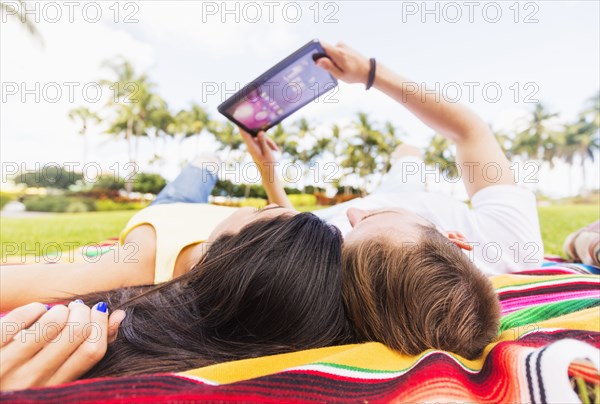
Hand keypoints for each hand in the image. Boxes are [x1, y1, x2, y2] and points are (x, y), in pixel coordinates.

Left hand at [0, 301, 124, 390]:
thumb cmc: (24, 383)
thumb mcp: (54, 378)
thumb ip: (87, 350)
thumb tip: (118, 316)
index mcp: (55, 387)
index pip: (93, 350)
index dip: (102, 324)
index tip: (98, 311)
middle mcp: (33, 379)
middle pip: (77, 332)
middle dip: (82, 311)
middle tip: (77, 308)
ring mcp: (10, 365)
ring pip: (52, 322)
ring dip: (59, 310)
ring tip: (55, 313)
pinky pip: (20, 318)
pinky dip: (33, 308)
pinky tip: (35, 312)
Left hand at [240, 129, 278, 170]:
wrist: (268, 174)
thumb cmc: (268, 164)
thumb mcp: (268, 152)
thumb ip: (263, 141)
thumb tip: (260, 132)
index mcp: (252, 147)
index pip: (244, 134)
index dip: (241, 125)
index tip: (239, 117)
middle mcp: (251, 146)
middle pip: (255, 135)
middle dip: (263, 134)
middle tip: (267, 135)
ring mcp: (254, 147)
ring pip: (260, 138)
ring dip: (268, 142)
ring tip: (275, 150)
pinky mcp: (257, 148)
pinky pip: (262, 142)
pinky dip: (268, 144)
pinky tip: (275, 150)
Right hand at [315, 42, 370, 84]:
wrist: (368, 70)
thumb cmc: (355, 74)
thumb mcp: (341, 75)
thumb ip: (329, 67)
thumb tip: (318, 61)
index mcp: (338, 53)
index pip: (321, 45)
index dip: (314, 49)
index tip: (311, 57)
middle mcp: (340, 46)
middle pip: (323, 49)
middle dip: (322, 58)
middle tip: (327, 68)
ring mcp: (342, 45)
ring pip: (328, 51)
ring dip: (329, 59)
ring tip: (337, 68)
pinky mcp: (344, 46)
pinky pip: (333, 51)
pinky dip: (334, 58)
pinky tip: (340, 65)